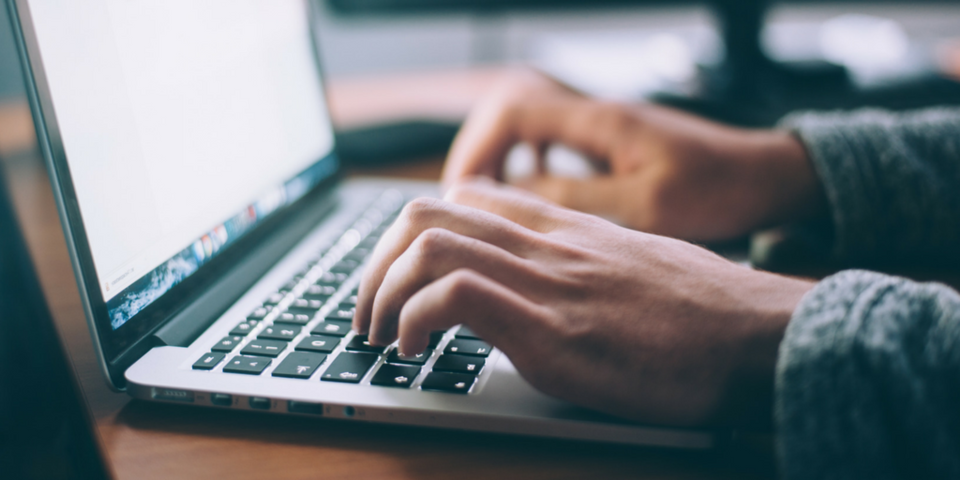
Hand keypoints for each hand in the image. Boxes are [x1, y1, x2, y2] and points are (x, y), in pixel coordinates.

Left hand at [354, 180, 814, 426]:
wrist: (763, 336)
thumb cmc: (707, 313)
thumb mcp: (636, 267)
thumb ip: (582, 263)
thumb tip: (546, 286)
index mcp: (565, 229)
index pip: (465, 197)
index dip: (413, 234)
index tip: (401, 276)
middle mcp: (548, 245)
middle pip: (427, 213)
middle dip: (376, 263)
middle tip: (369, 311)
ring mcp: (548, 283)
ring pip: (428, 244)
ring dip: (381, 292)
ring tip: (380, 335)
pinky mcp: (553, 331)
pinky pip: (455, 296)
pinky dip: (414, 320)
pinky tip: (415, 352)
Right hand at [442, 70, 825, 241]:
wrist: (765, 177)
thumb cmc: (718, 190)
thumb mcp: (646, 206)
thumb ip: (576, 199)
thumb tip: (513, 197)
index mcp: (600, 121)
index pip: (513, 110)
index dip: (477, 149)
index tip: (462, 193)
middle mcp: (595, 115)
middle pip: (508, 112)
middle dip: (478, 154)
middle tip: (464, 203)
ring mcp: (602, 127)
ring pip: (526, 126)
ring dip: (499, 160)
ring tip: (485, 204)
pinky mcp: (610, 144)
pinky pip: (550, 143)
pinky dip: (527, 165)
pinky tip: (528, 197)